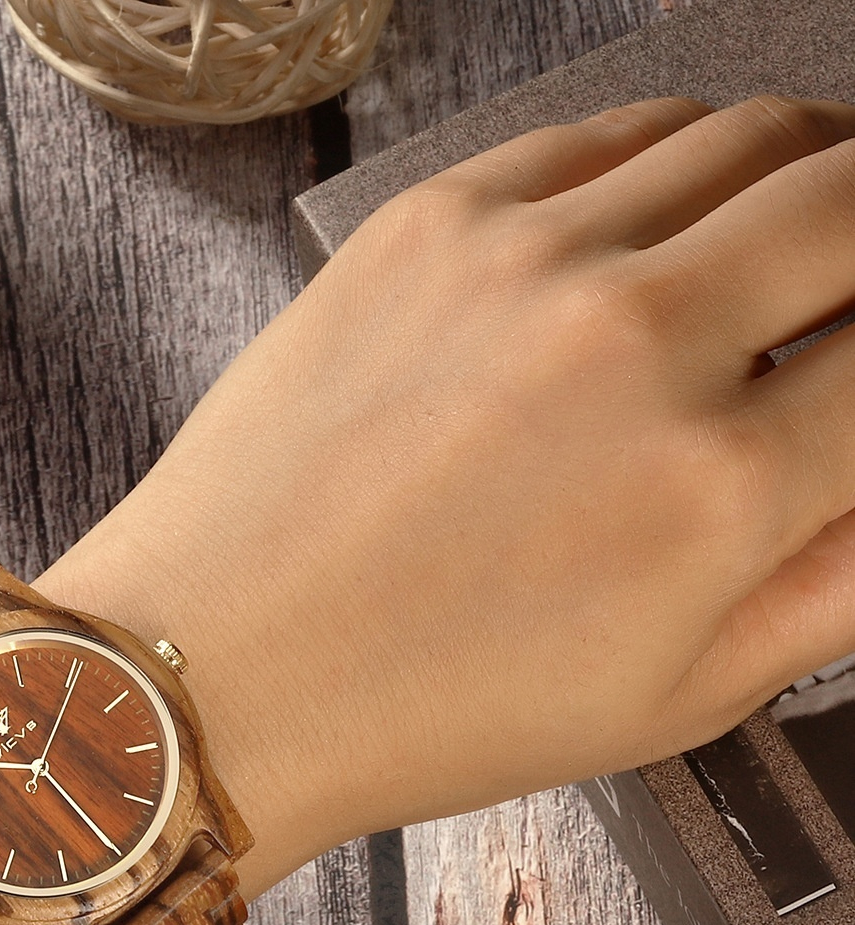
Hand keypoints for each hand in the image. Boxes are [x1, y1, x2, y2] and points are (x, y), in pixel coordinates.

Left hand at [40, 95, 854, 873]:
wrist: (218, 668)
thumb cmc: (413, 706)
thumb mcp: (665, 702)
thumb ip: (828, 587)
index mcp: (716, 490)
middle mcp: (636, 347)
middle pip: (854, 203)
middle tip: (850, 288)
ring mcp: (524, 264)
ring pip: (748, 135)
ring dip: (803, 170)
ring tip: (791, 228)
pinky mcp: (429, 226)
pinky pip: (608, 134)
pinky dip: (671, 154)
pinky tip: (664, 211)